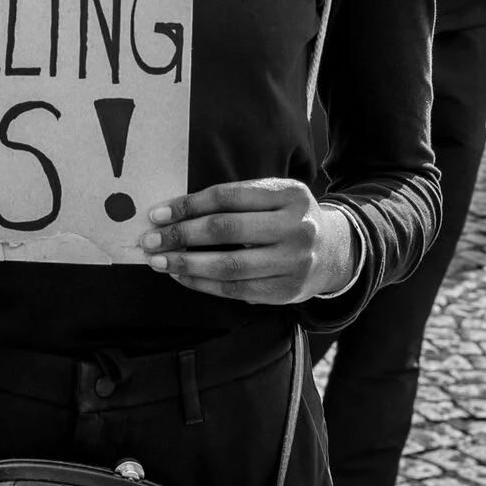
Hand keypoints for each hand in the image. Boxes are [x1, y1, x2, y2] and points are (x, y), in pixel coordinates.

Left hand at [137, 179, 353, 303]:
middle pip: (227, 229)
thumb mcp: (275, 196)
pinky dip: (204, 284)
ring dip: (187, 264)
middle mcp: (296, 227)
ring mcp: (294, 262)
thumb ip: (236, 200)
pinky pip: (236, 290)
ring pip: (230, 265)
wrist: (335, 252)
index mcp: (289, 194)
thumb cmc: (289, 219)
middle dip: (182, 235)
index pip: (229, 196)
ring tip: (160, 262)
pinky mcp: (287, 292)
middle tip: (151, 240)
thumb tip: (175, 213)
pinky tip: (183, 277)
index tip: (158, 214)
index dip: (189, 205)